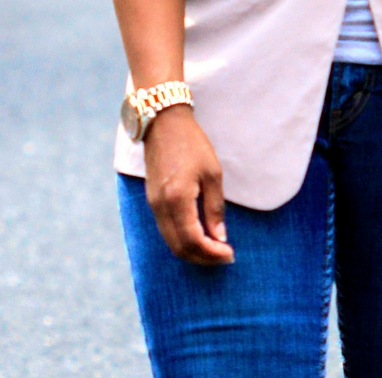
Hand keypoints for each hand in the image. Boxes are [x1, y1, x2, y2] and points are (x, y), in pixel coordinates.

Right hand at [143, 105, 234, 264]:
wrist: (163, 124)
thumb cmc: (192, 144)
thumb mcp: (212, 172)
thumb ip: (215, 207)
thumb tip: (220, 236)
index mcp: (177, 199)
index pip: (192, 240)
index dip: (211, 253)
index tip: (229, 254)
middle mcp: (161, 206)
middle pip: (179, 247)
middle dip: (202, 258)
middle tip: (224, 257)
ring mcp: (153, 205)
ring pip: (170, 242)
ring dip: (192, 251)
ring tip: (214, 249)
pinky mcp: (152, 201)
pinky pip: (166, 230)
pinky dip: (182, 239)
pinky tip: (199, 236)